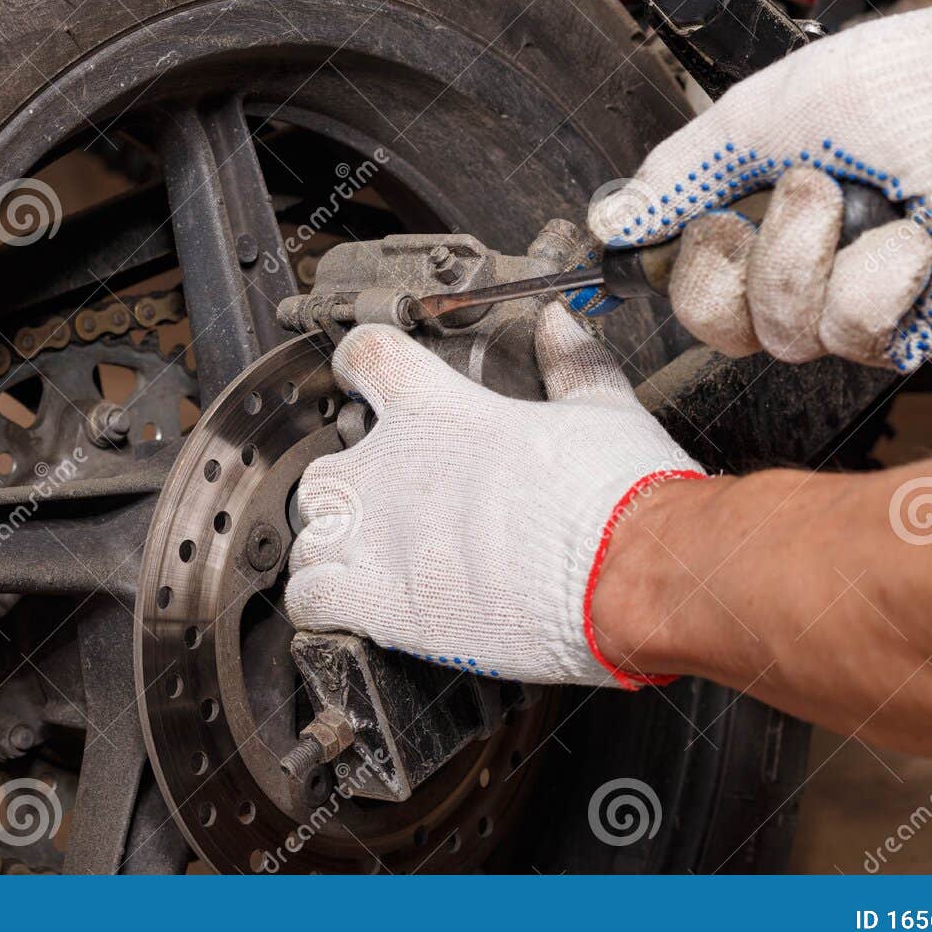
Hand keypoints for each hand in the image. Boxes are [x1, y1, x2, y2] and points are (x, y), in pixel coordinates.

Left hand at [284, 302, 701, 687]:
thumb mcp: (602, 407)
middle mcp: (391, 469)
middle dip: (347, 490)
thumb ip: (570, 362)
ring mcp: (376, 538)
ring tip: (373, 567)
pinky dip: (320, 602)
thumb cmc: (617, 493)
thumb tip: (559, 324)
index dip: (359, 362)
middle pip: (322, 468)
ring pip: (307, 538)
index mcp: (437, 410)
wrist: (624, 572)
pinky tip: (352, 607)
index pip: (366, 357)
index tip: (362, 374)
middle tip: (389, 507)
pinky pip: (308, 598)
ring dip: (332, 552)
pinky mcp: (379, 603)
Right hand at [587, 0, 931, 370]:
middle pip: (726, 327)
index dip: (693, 267)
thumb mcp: (762, 114)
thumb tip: (610, 220)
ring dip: (826, 256)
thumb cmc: (903, 91)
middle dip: (760, 261)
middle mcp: (804, 264)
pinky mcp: (910, 328)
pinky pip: (856, 336)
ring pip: (788, 333)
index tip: (711, 224)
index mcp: (763, 214)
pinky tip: (916, 238)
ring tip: (874, 200)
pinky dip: (882, 278)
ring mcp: (856, 301)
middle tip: (803, 194)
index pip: (690, 286)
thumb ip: (679, 174)